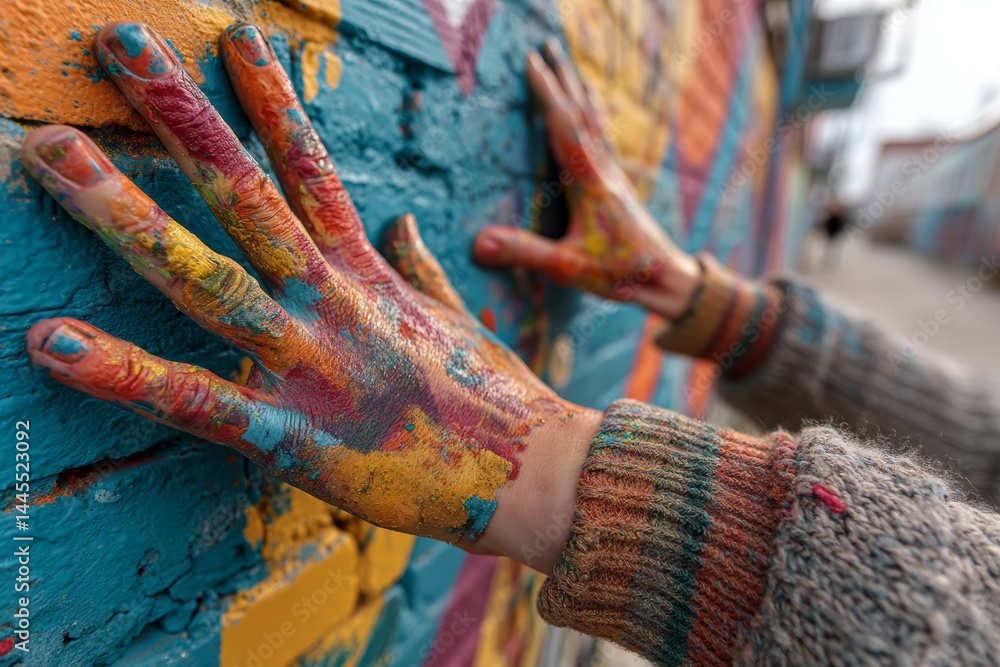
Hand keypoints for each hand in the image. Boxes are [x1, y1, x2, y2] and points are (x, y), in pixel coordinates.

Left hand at [22, 22, 599, 562]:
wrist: (536, 473)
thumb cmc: (494, 397)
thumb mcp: (453, 318)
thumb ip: (417, 268)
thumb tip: (403, 225)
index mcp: (367, 277)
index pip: (313, 170)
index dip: (274, 100)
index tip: (235, 37)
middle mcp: (332, 304)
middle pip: (246, 197)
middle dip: (183, 117)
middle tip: (119, 45)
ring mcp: (312, 365)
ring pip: (208, 279)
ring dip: (128, 216)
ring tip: (54, 154)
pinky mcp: (297, 438)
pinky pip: (200, 401)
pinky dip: (127, 375)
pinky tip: (51, 342)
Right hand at [473, 40, 700, 320]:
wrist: (668, 280)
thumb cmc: (621, 274)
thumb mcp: (567, 269)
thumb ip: (524, 253)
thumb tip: (478, 243)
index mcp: (588, 183)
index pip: (562, 127)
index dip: (546, 93)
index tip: (531, 62)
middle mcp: (603, 171)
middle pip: (581, 112)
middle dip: (562, 78)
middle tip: (547, 46)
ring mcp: (614, 176)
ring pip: (595, 121)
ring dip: (579, 90)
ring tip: (569, 66)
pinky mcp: (620, 186)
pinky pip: (604, 138)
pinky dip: (594, 115)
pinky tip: (594, 113)